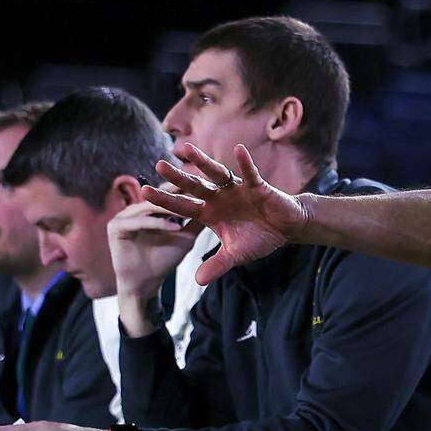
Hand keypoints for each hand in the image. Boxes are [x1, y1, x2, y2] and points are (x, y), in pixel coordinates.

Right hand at [107, 185, 203, 299]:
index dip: (184, 190)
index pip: (166, 193)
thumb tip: (216, 206)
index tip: (205, 186)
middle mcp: (134, 209)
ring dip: (169, 207)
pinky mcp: (115, 226)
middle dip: (176, 192)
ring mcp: (123, 216)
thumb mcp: (185, 238)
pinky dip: (159, 224)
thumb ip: (195, 222)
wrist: (145, 285)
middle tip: (196, 188)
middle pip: (157, 195)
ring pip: (149, 207)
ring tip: (190, 208)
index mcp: (147, 209)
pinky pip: (140, 222)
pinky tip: (176, 227)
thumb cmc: (164, 261)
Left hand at [143, 143, 308, 284]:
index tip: (144, 192)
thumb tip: (198, 281)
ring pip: (217, 174)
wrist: (285, 228)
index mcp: (210, 213)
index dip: (165, 200)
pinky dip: (245, 163)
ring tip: (187, 149)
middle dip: (177, 177)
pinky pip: (250, 174)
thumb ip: (217, 265)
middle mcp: (219, 198)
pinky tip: (239, 150)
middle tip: (158, 166)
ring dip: (203, 162)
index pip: (183, 207)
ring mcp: (237, 190)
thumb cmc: (258, 238)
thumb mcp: (236, 255)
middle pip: (194, 186)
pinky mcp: (257, 186)